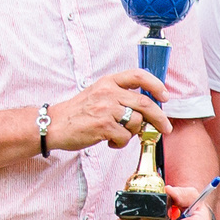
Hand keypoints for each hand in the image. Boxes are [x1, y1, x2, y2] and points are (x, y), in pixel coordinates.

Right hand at [50, 68, 170, 153]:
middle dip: (160, 118)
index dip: (156, 85)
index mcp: (108, 82)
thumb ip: (120, 96)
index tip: (165, 96)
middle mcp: (108, 92)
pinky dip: (121, 143)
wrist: (55, 125)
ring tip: (119, 135)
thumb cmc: (78, 113)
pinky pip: (125, 137)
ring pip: (136, 122)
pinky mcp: (103, 126)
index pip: (138, 75)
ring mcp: (106, 109)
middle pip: (145, 103)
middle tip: (165, 127)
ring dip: (133, 133)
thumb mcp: (98, 94)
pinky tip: (110, 141)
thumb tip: (146, 109)